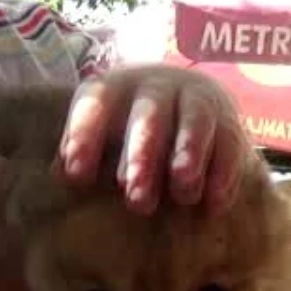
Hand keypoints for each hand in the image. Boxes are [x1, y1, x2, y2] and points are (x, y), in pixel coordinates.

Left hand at [58, 65, 247, 215]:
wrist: (183, 103)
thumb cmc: (126, 130)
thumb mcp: (100, 133)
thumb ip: (81, 153)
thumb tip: (60, 177)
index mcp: (113, 89)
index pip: (95, 105)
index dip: (84, 136)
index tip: (77, 175)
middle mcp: (155, 88)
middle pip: (148, 116)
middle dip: (142, 155)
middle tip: (136, 195)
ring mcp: (195, 100)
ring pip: (194, 122)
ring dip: (188, 154)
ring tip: (182, 187)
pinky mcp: (227, 121)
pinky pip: (229, 143)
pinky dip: (223, 172)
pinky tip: (213, 201)